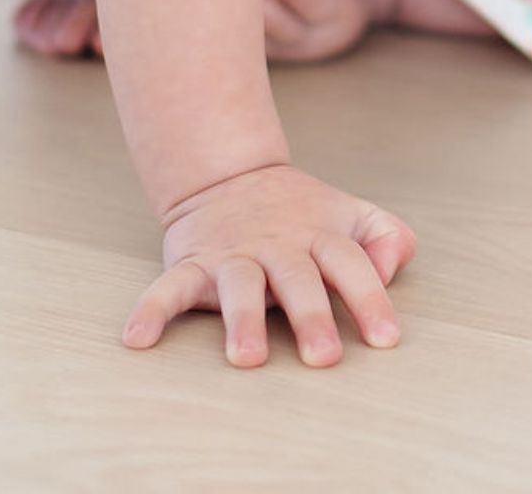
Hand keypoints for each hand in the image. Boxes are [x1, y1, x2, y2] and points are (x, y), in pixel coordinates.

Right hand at [121, 161, 417, 365]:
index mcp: (320, 235)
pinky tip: (138, 338)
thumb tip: (393, 265)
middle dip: (311, 316)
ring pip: (239, 285)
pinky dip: (152, 309)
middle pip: (298, 278)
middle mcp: (278, 246)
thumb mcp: (350, 215)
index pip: (350, 265)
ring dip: (243, 319)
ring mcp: (233, 254)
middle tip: (325, 357)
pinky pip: (170, 287)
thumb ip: (385, 236)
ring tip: (248, 357)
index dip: (370, 299)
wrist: (230, 175)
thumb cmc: (303, 214)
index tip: (386, 339)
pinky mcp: (193, 263)